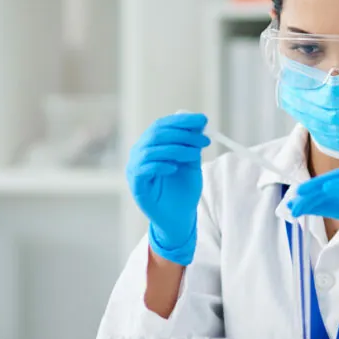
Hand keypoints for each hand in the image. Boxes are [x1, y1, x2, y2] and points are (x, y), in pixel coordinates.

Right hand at [126, 112, 209, 264]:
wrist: (179, 218)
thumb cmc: (183, 191)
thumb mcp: (191, 164)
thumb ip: (192, 145)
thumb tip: (199, 123)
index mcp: (151, 145)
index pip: (162, 125)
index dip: (182, 121)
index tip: (202, 120)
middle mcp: (140, 154)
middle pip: (156, 134)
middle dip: (182, 134)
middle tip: (203, 139)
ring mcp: (135, 169)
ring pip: (151, 150)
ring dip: (176, 149)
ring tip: (194, 155)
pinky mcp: (136, 186)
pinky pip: (143, 170)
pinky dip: (160, 165)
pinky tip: (174, 168)